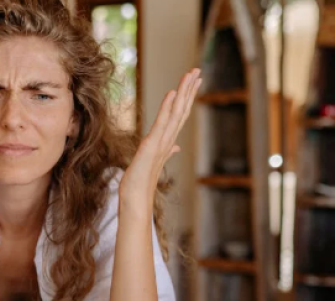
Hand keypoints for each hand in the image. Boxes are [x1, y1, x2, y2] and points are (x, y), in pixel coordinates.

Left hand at [120, 68, 200, 203]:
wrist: (136, 196)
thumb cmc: (142, 180)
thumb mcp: (154, 161)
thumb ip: (167, 151)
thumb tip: (176, 147)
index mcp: (168, 140)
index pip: (180, 114)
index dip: (188, 97)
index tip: (194, 81)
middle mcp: (168, 139)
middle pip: (182, 109)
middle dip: (190, 89)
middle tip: (198, 71)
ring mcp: (162, 141)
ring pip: (177, 112)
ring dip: (184, 92)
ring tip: (190, 75)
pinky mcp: (153, 144)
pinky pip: (162, 122)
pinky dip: (167, 107)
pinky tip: (172, 93)